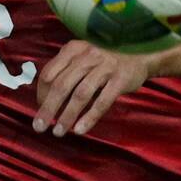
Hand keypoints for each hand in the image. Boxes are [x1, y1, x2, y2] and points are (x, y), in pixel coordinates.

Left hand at [34, 40, 152, 136]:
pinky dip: (89, 117)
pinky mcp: (120, 79)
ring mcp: (105, 66)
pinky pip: (102, 102)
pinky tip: (80, 130)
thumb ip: (65, 72)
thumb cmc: (104, 61)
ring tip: (59, 132)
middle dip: (48, 108)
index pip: (50, 72)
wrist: (141, 56)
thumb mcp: (83, 58)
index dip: (41, 93)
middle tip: (39, 127)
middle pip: (62, 85)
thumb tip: (44, 100)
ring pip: (80, 95)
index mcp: (74, 49)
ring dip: (67, 115)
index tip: (39, 108)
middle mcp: (88, 55)